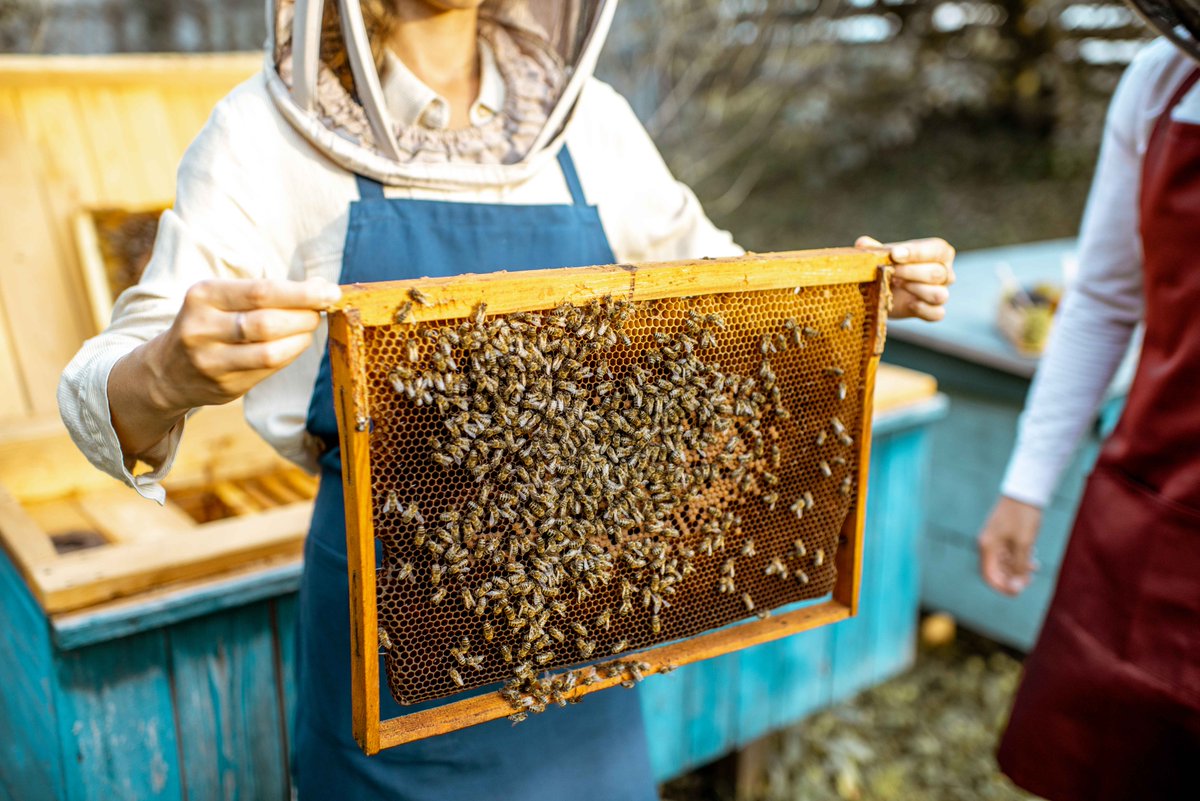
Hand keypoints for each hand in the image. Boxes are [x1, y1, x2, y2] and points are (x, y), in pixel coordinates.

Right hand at [109, 277, 339, 457]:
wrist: (167, 371)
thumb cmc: (210, 323)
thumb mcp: (223, 299)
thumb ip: (268, 293)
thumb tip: (322, 287)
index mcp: (203, 296)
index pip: (261, 292)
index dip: (302, 293)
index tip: (331, 292)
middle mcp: (202, 329)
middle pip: (268, 323)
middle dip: (305, 316)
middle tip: (322, 311)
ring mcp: (211, 362)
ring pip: (271, 352)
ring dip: (301, 338)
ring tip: (310, 327)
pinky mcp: (224, 387)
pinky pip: (269, 370)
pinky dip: (290, 355)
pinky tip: (295, 344)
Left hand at [856, 236, 955, 321]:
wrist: (883, 291)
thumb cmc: (888, 266)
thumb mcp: (881, 255)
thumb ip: (873, 249)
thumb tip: (862, 243)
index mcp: (939, 252)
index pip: (936, 249)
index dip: (916, 253)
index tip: (894, 254)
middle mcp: (946, 272)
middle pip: (937, 273)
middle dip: (910, 272)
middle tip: (890, 271)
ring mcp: (942, 293)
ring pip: (939, 294)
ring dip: (916, 290)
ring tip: (896, 284)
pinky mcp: (934, 311)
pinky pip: (936, 313)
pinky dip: (922, 310)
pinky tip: (908, 303)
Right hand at [977, 496, 1042, 595]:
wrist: (1026, 490)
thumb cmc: (1023, 516)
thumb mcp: (1024, 544)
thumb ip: (1019, 567)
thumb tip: (1016, 587)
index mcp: (987, 546)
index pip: (989, 576)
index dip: (1001, 587)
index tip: (1017, 593)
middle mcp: (988, 544)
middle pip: (996, 570)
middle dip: (1012, 578)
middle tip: (1029, 581)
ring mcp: (995, 538)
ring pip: (1003, 561)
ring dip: (1017, 568)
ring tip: (1034, 568)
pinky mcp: (1003, 533)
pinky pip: (1008, 552)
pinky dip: (1019, 559)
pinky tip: (1032, 559)